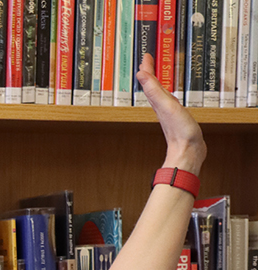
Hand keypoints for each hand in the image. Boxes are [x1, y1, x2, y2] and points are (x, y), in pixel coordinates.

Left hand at [136, 54, 206, 174]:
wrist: (188, 153)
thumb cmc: (180, 132)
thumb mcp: (167, 106)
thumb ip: (154, 90)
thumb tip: (141, 74)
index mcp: (159, 102)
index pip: (150, 80)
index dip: (147, 67)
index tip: (145, 56)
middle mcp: (161, 107)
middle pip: (153, 86)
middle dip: (151, 72)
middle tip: (149, 61)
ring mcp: (169, 113)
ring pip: (160, 94)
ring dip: (158, 82)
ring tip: (158, 74)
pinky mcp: (177, 119)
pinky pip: (170, 101)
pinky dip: (169, 94)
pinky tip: (172, 96)